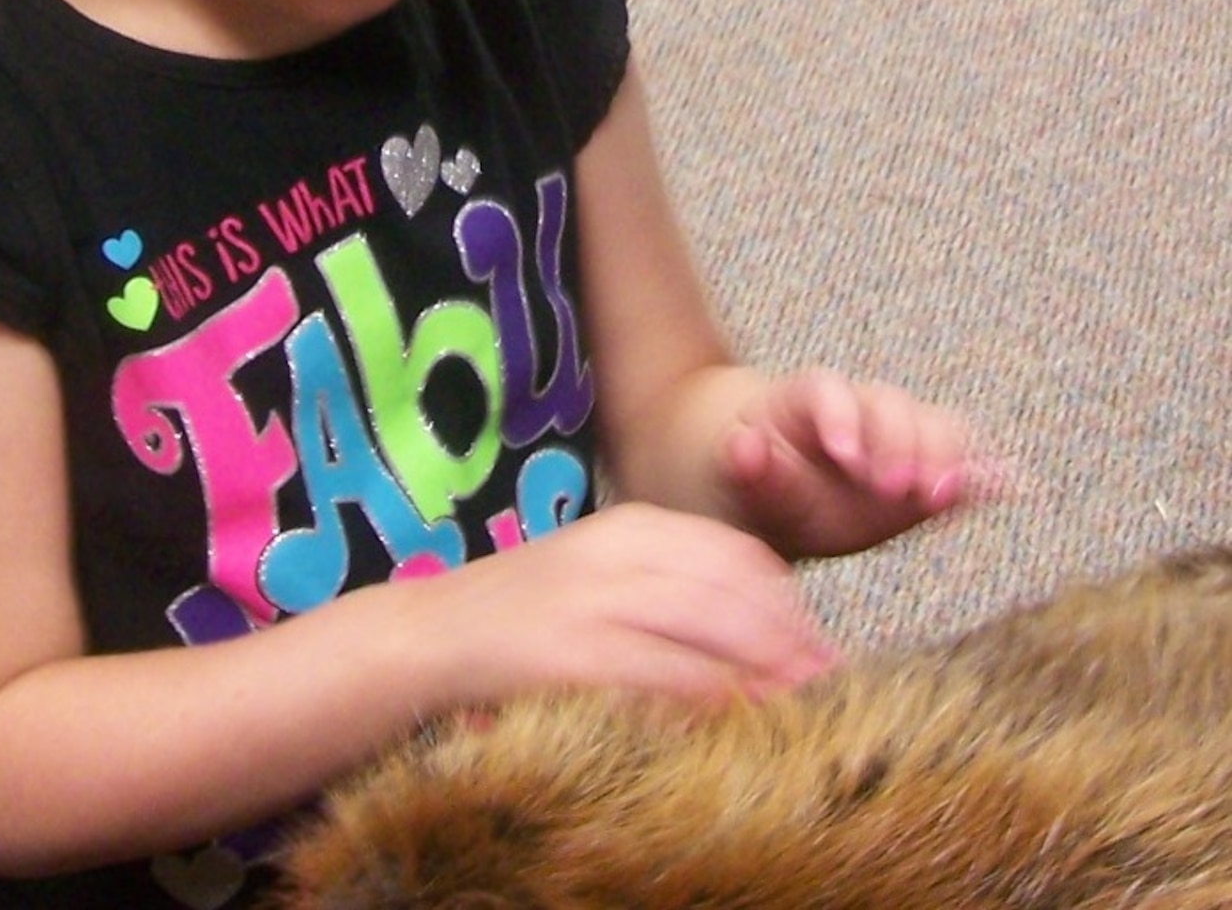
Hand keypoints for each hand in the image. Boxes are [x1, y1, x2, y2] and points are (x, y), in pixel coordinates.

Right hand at [426, 502, 840, 710]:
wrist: (423, 639)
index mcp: (629, 526)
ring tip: (803, 712)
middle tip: (831, 687)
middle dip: (791, 642)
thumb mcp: (598, 578)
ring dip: (765, 675)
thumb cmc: (520, 618)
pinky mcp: (570, 655)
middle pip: (735, 592)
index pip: (737, 553)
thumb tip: (757, 636)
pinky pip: (661, 679)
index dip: (789, 604)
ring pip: (709, 633)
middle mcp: (616, 553)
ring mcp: (593, 602)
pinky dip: (708, 704)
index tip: (821, 646)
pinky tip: (735, 728)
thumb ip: (667, 591)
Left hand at [719, 367, 992, 560]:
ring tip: (948, 494)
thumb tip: (742, 445)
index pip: (828, 391)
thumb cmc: (755, 483)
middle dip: (899, 443)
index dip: (840, 418)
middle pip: (889, 405)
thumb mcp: (740, 480)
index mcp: (807, 399)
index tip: (844, 456)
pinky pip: (963, 462)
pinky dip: (986, 472)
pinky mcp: (928, 469)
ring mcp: (900, 435)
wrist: (777, 496)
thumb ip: (748, 467)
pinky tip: (1009, 486)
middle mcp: (861, 407)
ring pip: (931, 425)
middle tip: (897, 487)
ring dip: (944, 457)